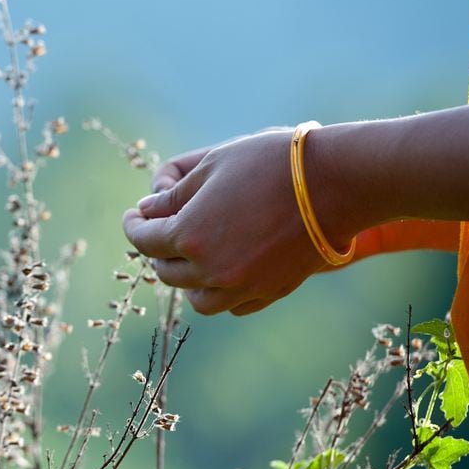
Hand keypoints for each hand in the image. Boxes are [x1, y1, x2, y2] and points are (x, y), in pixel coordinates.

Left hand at [123, 128, 331, 315]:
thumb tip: (147, 212)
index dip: (134, 225)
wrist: (335, 183)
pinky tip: (223, 269)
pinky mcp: (271, 292)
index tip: (135, 216)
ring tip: (190, 256)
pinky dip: (220, 291)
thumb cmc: (270, 163)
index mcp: (189, 235)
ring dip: (186, 278)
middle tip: (160, 230)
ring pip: (196, 299)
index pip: (143, 240)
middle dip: (157, 249)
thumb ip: (173, 196)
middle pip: (166, 271)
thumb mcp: (211, 166)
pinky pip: (232, 305)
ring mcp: (242, 286)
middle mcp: (211, 270)